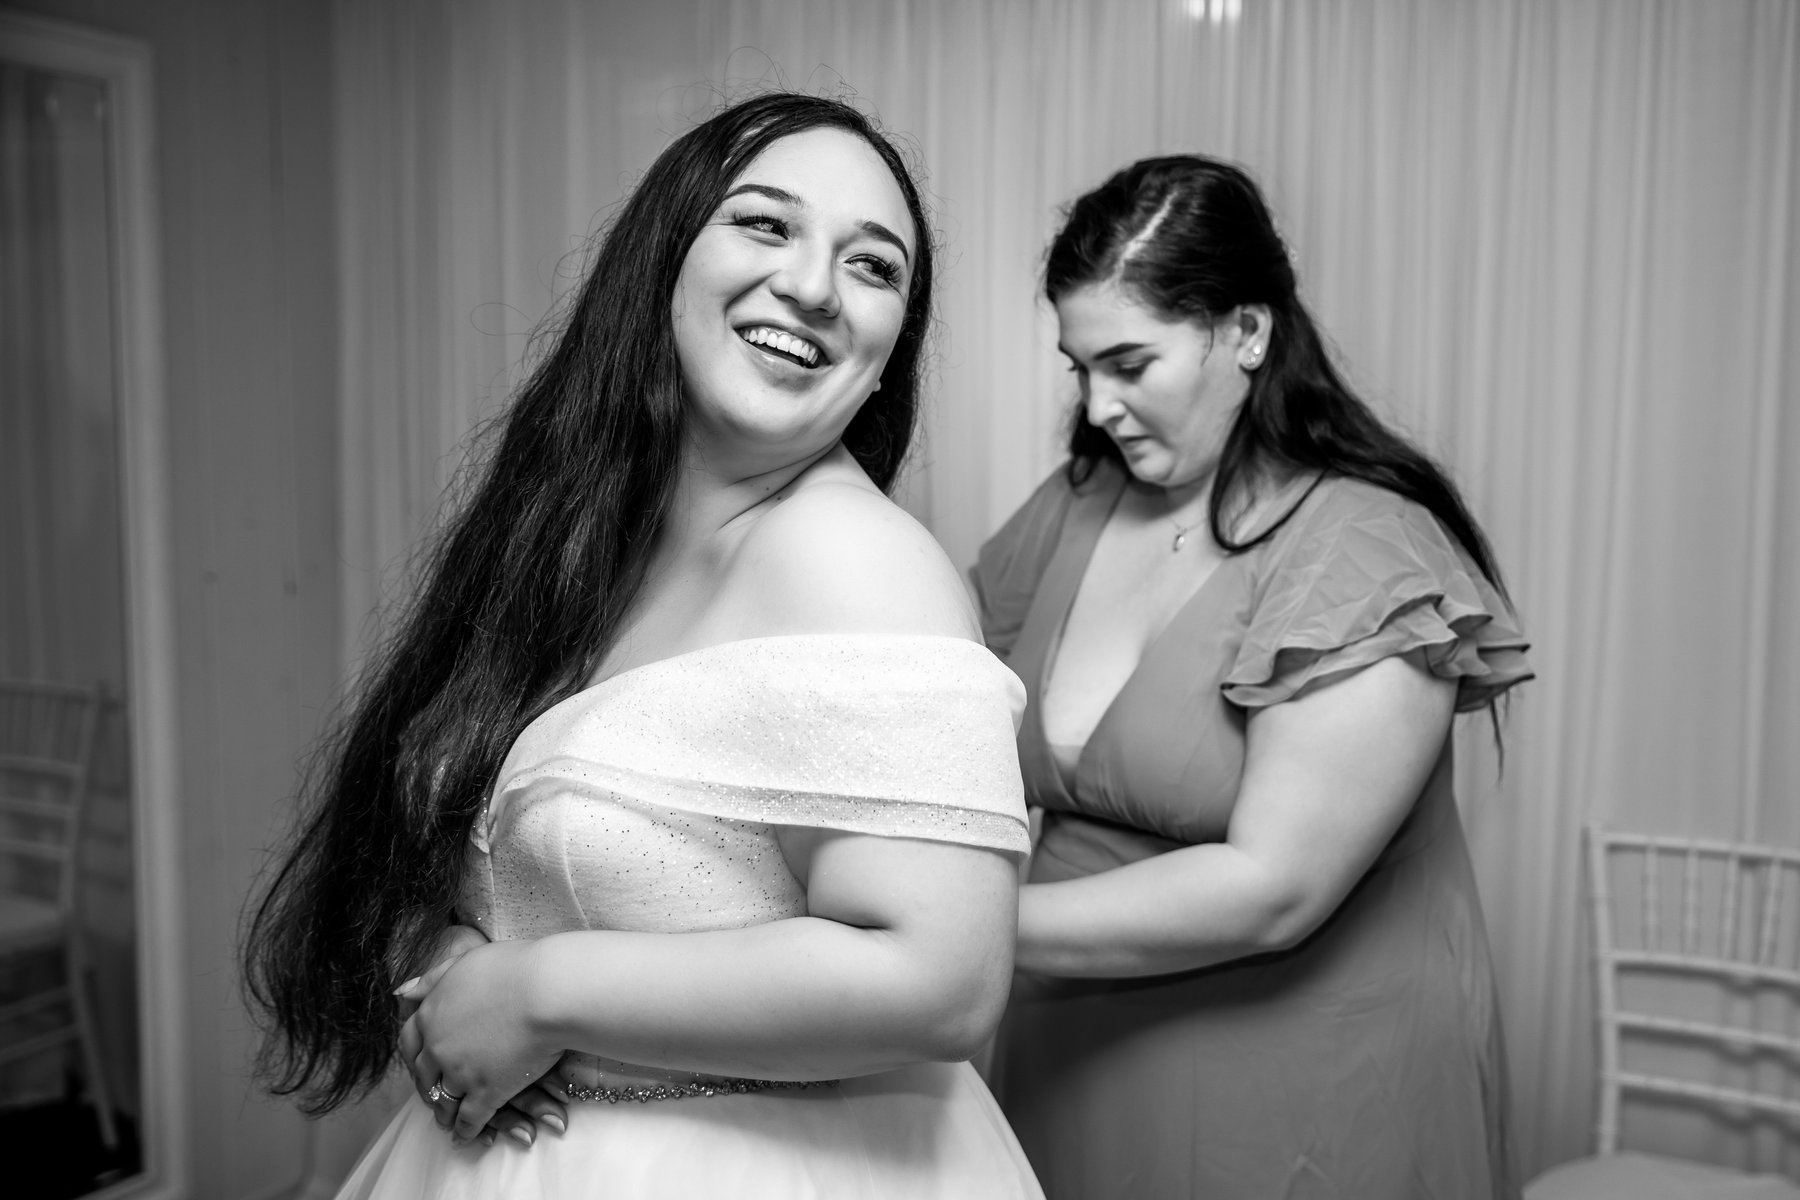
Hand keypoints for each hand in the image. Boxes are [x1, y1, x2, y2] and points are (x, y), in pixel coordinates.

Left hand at [395, 940, 565, 1145]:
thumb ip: (434, 979)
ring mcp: (461, 1072)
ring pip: (444, 1101)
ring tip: (447, 1122)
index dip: (416, 1055)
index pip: (410, 1041)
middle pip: (424, 1076)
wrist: (548, 992)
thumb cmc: (516, 968)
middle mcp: (439, 1046)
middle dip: (428, 1088)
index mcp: (432, 1014)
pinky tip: (466, 1137)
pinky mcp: (486, 1093)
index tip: (422, 1063)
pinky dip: (466, 1131)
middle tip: (434, 1097)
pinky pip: (469, 1119)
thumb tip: (401, 993)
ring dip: (444, 1114)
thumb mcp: (466, 963)